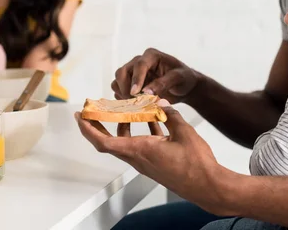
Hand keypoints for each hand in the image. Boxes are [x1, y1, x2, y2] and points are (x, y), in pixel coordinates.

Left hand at [75, 100, 228, 213]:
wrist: (207, 186)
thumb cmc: (196, 164)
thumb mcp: (184, 132)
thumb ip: (170, 114)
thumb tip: (162, 102)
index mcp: (140, 150)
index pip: (104, 141)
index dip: (88, 129)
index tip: (80, 116)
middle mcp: (138, 158)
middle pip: (108, 141)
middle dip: (97, 125)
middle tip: (92, 110)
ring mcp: (146, 161)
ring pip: (125, 142)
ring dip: (121, 126)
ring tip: (122, 109)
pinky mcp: (155, 162)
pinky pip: (141, 144)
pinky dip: (140, 130)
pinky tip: (151, 118)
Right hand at [111, 48, 198, 103]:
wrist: (184, 87)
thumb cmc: (184, 79)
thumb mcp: (178, 79)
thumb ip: (163, 83)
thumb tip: (145, 92)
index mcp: (151, 56)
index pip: (139, 65)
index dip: (136, 79)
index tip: (135, 93)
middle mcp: (139, 62)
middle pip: (122, 72)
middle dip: (125, 88)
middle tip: (134, 102)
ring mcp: (133, 73)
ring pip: (118, 81)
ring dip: (123, 94)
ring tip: (135, 105)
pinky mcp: (130, 84)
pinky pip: (119, 90)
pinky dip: (122, 99)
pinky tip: (133, 106)